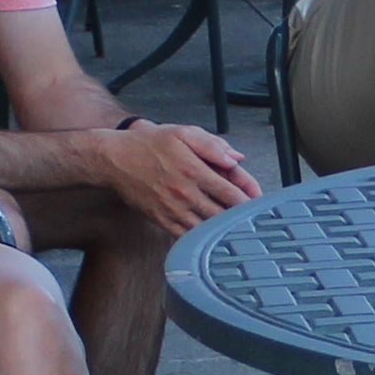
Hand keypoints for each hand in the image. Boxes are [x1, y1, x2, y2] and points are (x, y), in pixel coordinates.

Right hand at [100, 118, 260, 237]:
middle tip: (256, 222)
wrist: (114, 160)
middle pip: (224, 214)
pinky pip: (188, 237)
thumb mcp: (182, 133)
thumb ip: (212, 145)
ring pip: (208, 229)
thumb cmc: (148, 144)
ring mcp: (174, 210)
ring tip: (241, 233)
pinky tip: (214, 239)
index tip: (259, 203)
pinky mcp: (163, 221)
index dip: (250, 200)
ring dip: (226, 232)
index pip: (233, 192)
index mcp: (194, 170)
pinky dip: (204, 241)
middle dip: (242, 218)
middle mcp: (186, 193)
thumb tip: (237, 159)